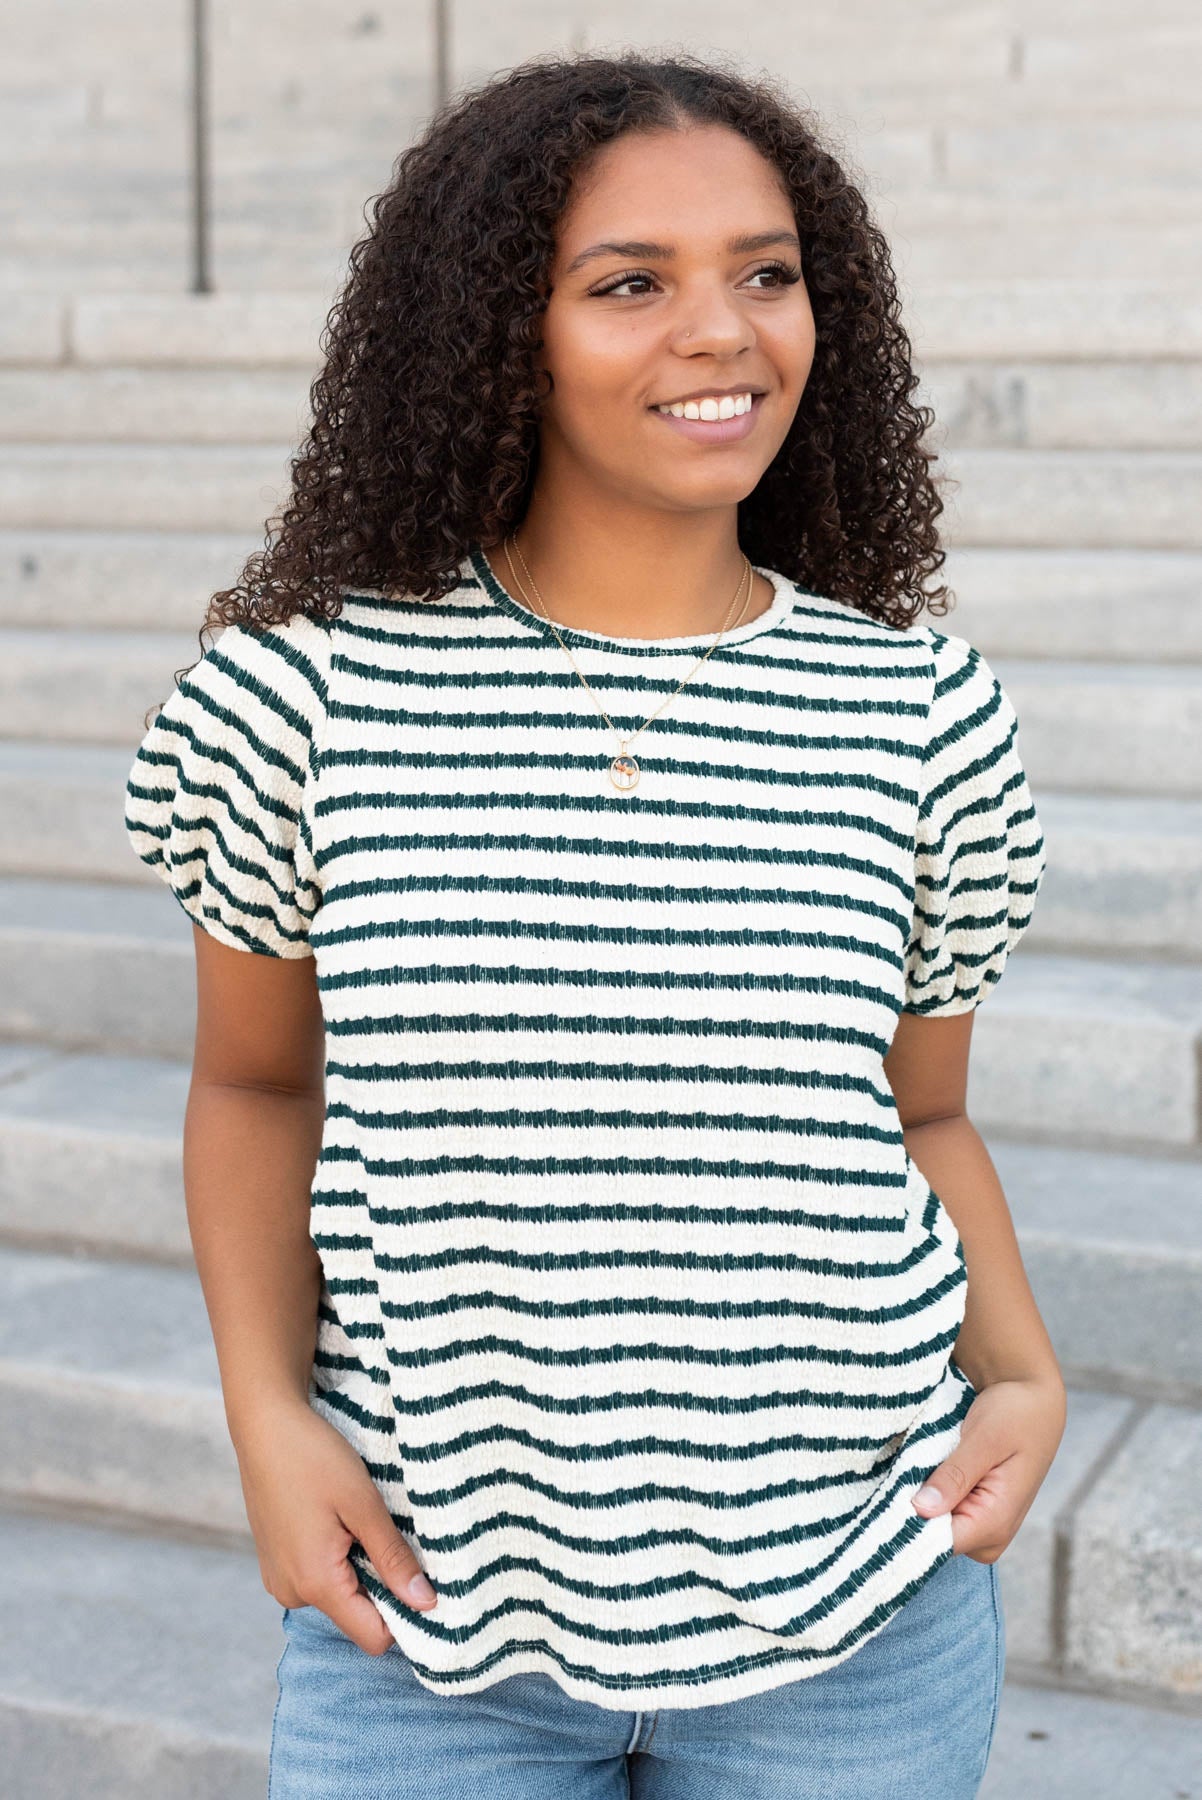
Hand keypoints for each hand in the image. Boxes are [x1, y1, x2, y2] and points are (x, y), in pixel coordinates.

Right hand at [233, 1396, 437, 1654]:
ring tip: (359, 1520)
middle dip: (382, 1584)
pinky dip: (336, 1557)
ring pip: (338, 1594)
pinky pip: (318, 1577)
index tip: (424, 1580)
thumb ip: (393, 1557)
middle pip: (357, 1615)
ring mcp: (279, 1577)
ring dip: (358, 1567)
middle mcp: (291, 1592)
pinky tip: (337, 1518)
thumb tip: (426, 1603)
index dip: (405, 1616)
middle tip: (391, 1534)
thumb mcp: (363, 1504)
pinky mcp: (275, 1562)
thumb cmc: (313, 1456)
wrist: (264, 1423)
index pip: (373, 1638)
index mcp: (315, 1583)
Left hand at [910, 1374, 1066, 1561]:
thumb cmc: (1015, 1415)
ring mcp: (984, 1528)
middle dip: (911, 1510)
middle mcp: (991, 1536)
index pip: (938, 1544)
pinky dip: (929, 1495)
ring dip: (919, 1499)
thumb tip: (922, 1508)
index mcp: (996, 1523)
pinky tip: (924, 1471)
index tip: (886, 1498)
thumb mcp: (983, 1439)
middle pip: (933, 1539)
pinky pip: (942, 1515)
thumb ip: (955, 1476)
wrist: (1034, 1404)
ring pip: (934, 1527)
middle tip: (900, 1472)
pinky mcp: (976, 1515)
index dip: (909, 1523)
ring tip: (917, 1465)